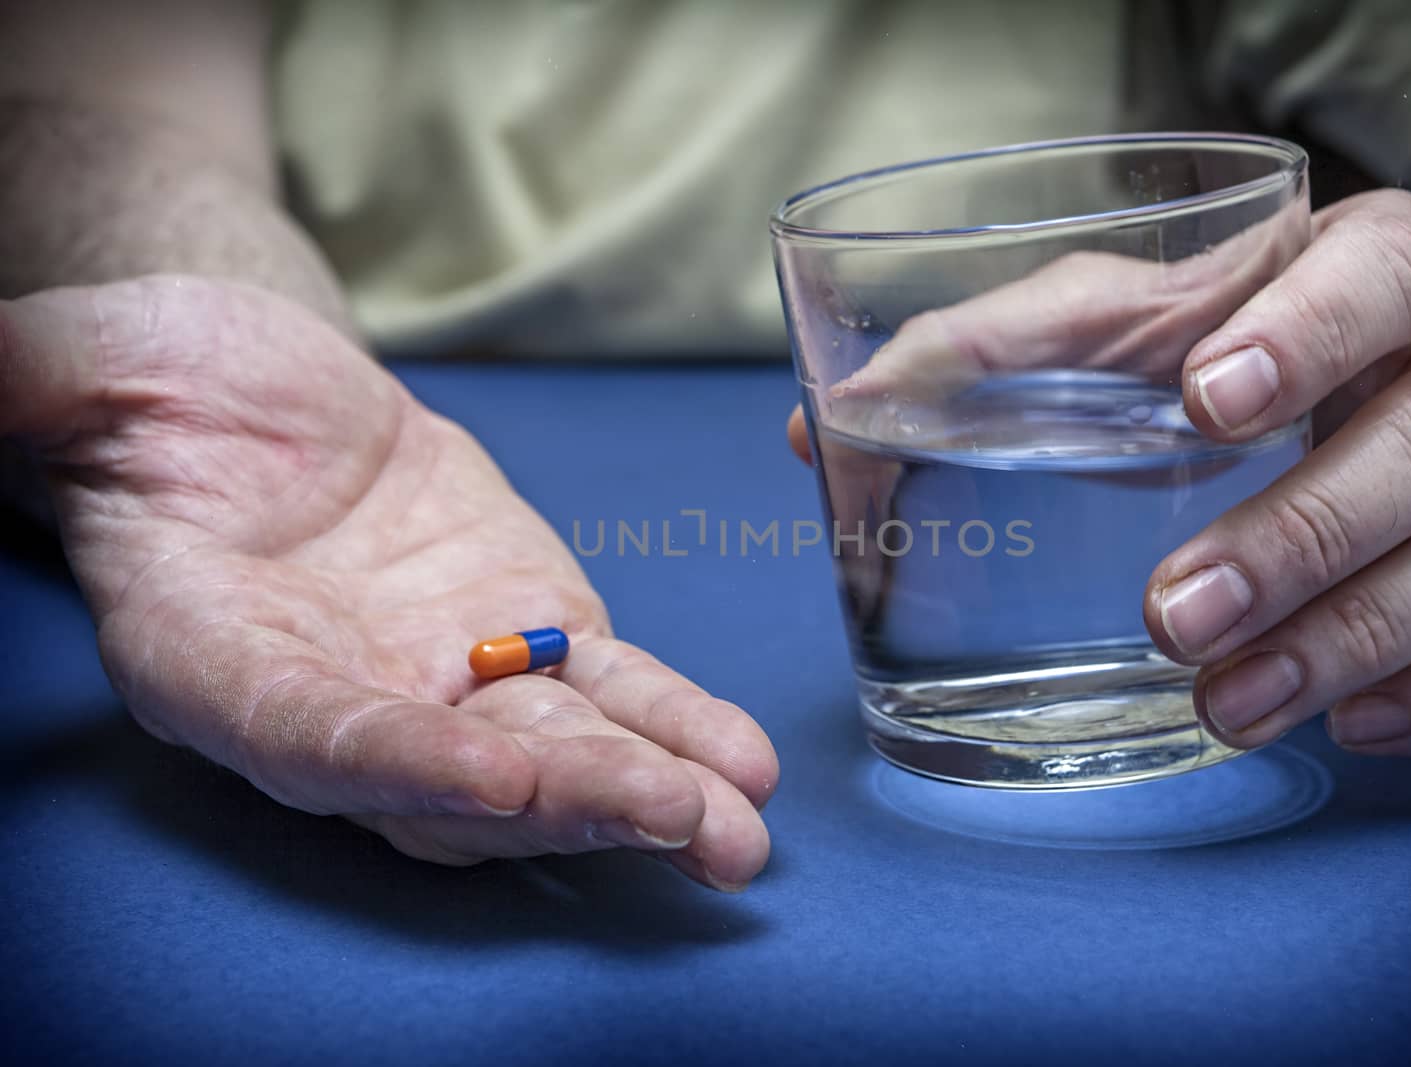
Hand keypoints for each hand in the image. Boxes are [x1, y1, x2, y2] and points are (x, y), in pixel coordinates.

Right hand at [1, 276, 776, 888]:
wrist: (258, 394)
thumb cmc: (153, 384)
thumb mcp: (74, 367)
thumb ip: (34, 389)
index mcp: (212, 656)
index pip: (304, 733)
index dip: (394, 765)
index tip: (491, 777)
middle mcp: (338, 699)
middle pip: (450, 785)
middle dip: (562, 805)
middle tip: (670, 819)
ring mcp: (443, 678)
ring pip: (549, 754)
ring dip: (645, 795)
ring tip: (737, 832)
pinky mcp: (526, 635)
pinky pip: (607, 690)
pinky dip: (674, 724)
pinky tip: (741, 765)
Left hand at [787, 190, 1410, 754]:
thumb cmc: (1256, 342)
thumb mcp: (1139, 319)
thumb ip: (996, 352)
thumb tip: (821, 424)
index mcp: (1397, 264)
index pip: (1389, 270)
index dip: (1314, 330)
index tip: (1207, 398)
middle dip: (1305, 534)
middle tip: (1174, 612)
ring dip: (1356, 637)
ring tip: (1226, 699)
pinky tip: (1361, 725)